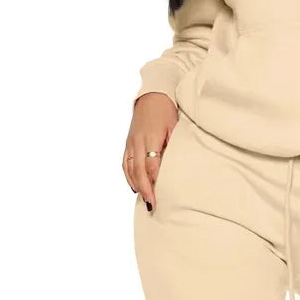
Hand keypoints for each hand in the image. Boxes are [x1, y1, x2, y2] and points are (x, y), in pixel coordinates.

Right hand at [123, 91, 178, 209]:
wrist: (152, 96)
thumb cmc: (167, 111)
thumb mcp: (175, 126)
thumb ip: (173, 145)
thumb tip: (174, 166)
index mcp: (151, 136)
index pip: (151, 163)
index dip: (154, 180)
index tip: (159, 193)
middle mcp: (138, 141)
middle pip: (138, 169)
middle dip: (145, 188)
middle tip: (151, 204)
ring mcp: (131, 142)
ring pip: (129, 168)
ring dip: (136, 185)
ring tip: (144, 199)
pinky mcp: (128, 142)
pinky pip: (125, 163)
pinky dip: (128, 176)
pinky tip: (134, 186)